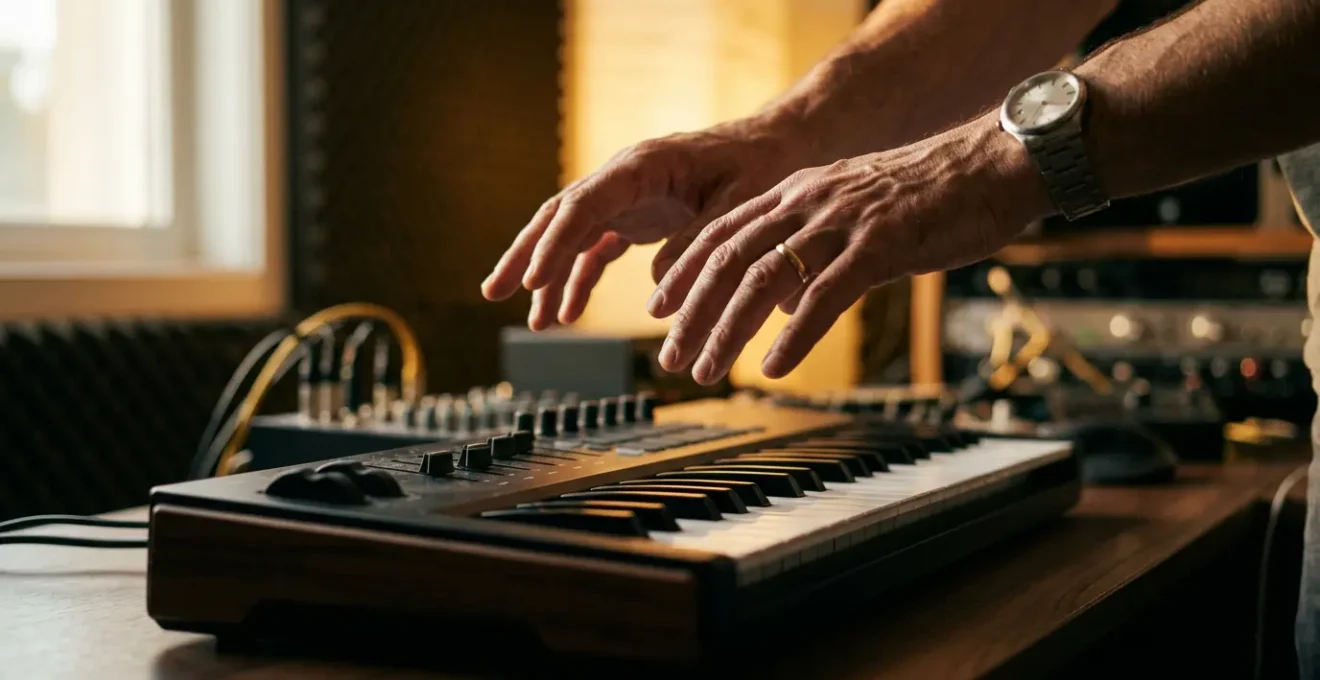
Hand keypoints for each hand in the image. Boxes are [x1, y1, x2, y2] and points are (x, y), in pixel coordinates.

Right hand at [480, 115, 820, 330]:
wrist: (773, 148)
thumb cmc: (757, 166)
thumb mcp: (737, 202)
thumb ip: (696, 241)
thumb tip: (658, 289)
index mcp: (642, 165)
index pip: (583, 203)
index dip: (555, 242)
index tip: (534, 278)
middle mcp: (622, 179)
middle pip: (558, 217)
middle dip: (525, 256)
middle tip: (494, 292)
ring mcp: (623, 200)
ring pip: (569, 237)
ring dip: (546, 278)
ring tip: (531, 322)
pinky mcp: (632, 218)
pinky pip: (594, 252)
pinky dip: (577, 282)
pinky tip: (565, 314)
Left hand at [646, 113, 1051, 384]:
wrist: (995, 162)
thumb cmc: (932, 191)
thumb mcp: (856, 207)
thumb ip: (815, 239)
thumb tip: (785, 290)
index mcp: (800, 189)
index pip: (721, 231)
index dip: (685, 271)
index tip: (659, 308)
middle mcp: (809, 200)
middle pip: (729, 259)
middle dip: (692, 313)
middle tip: (670, 357)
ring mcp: (843, 222)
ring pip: (763, 280)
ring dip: (727, 332)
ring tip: (708, 370)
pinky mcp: (881, 246)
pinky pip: (823, 296)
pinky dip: (792, 336)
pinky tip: (773, 366)